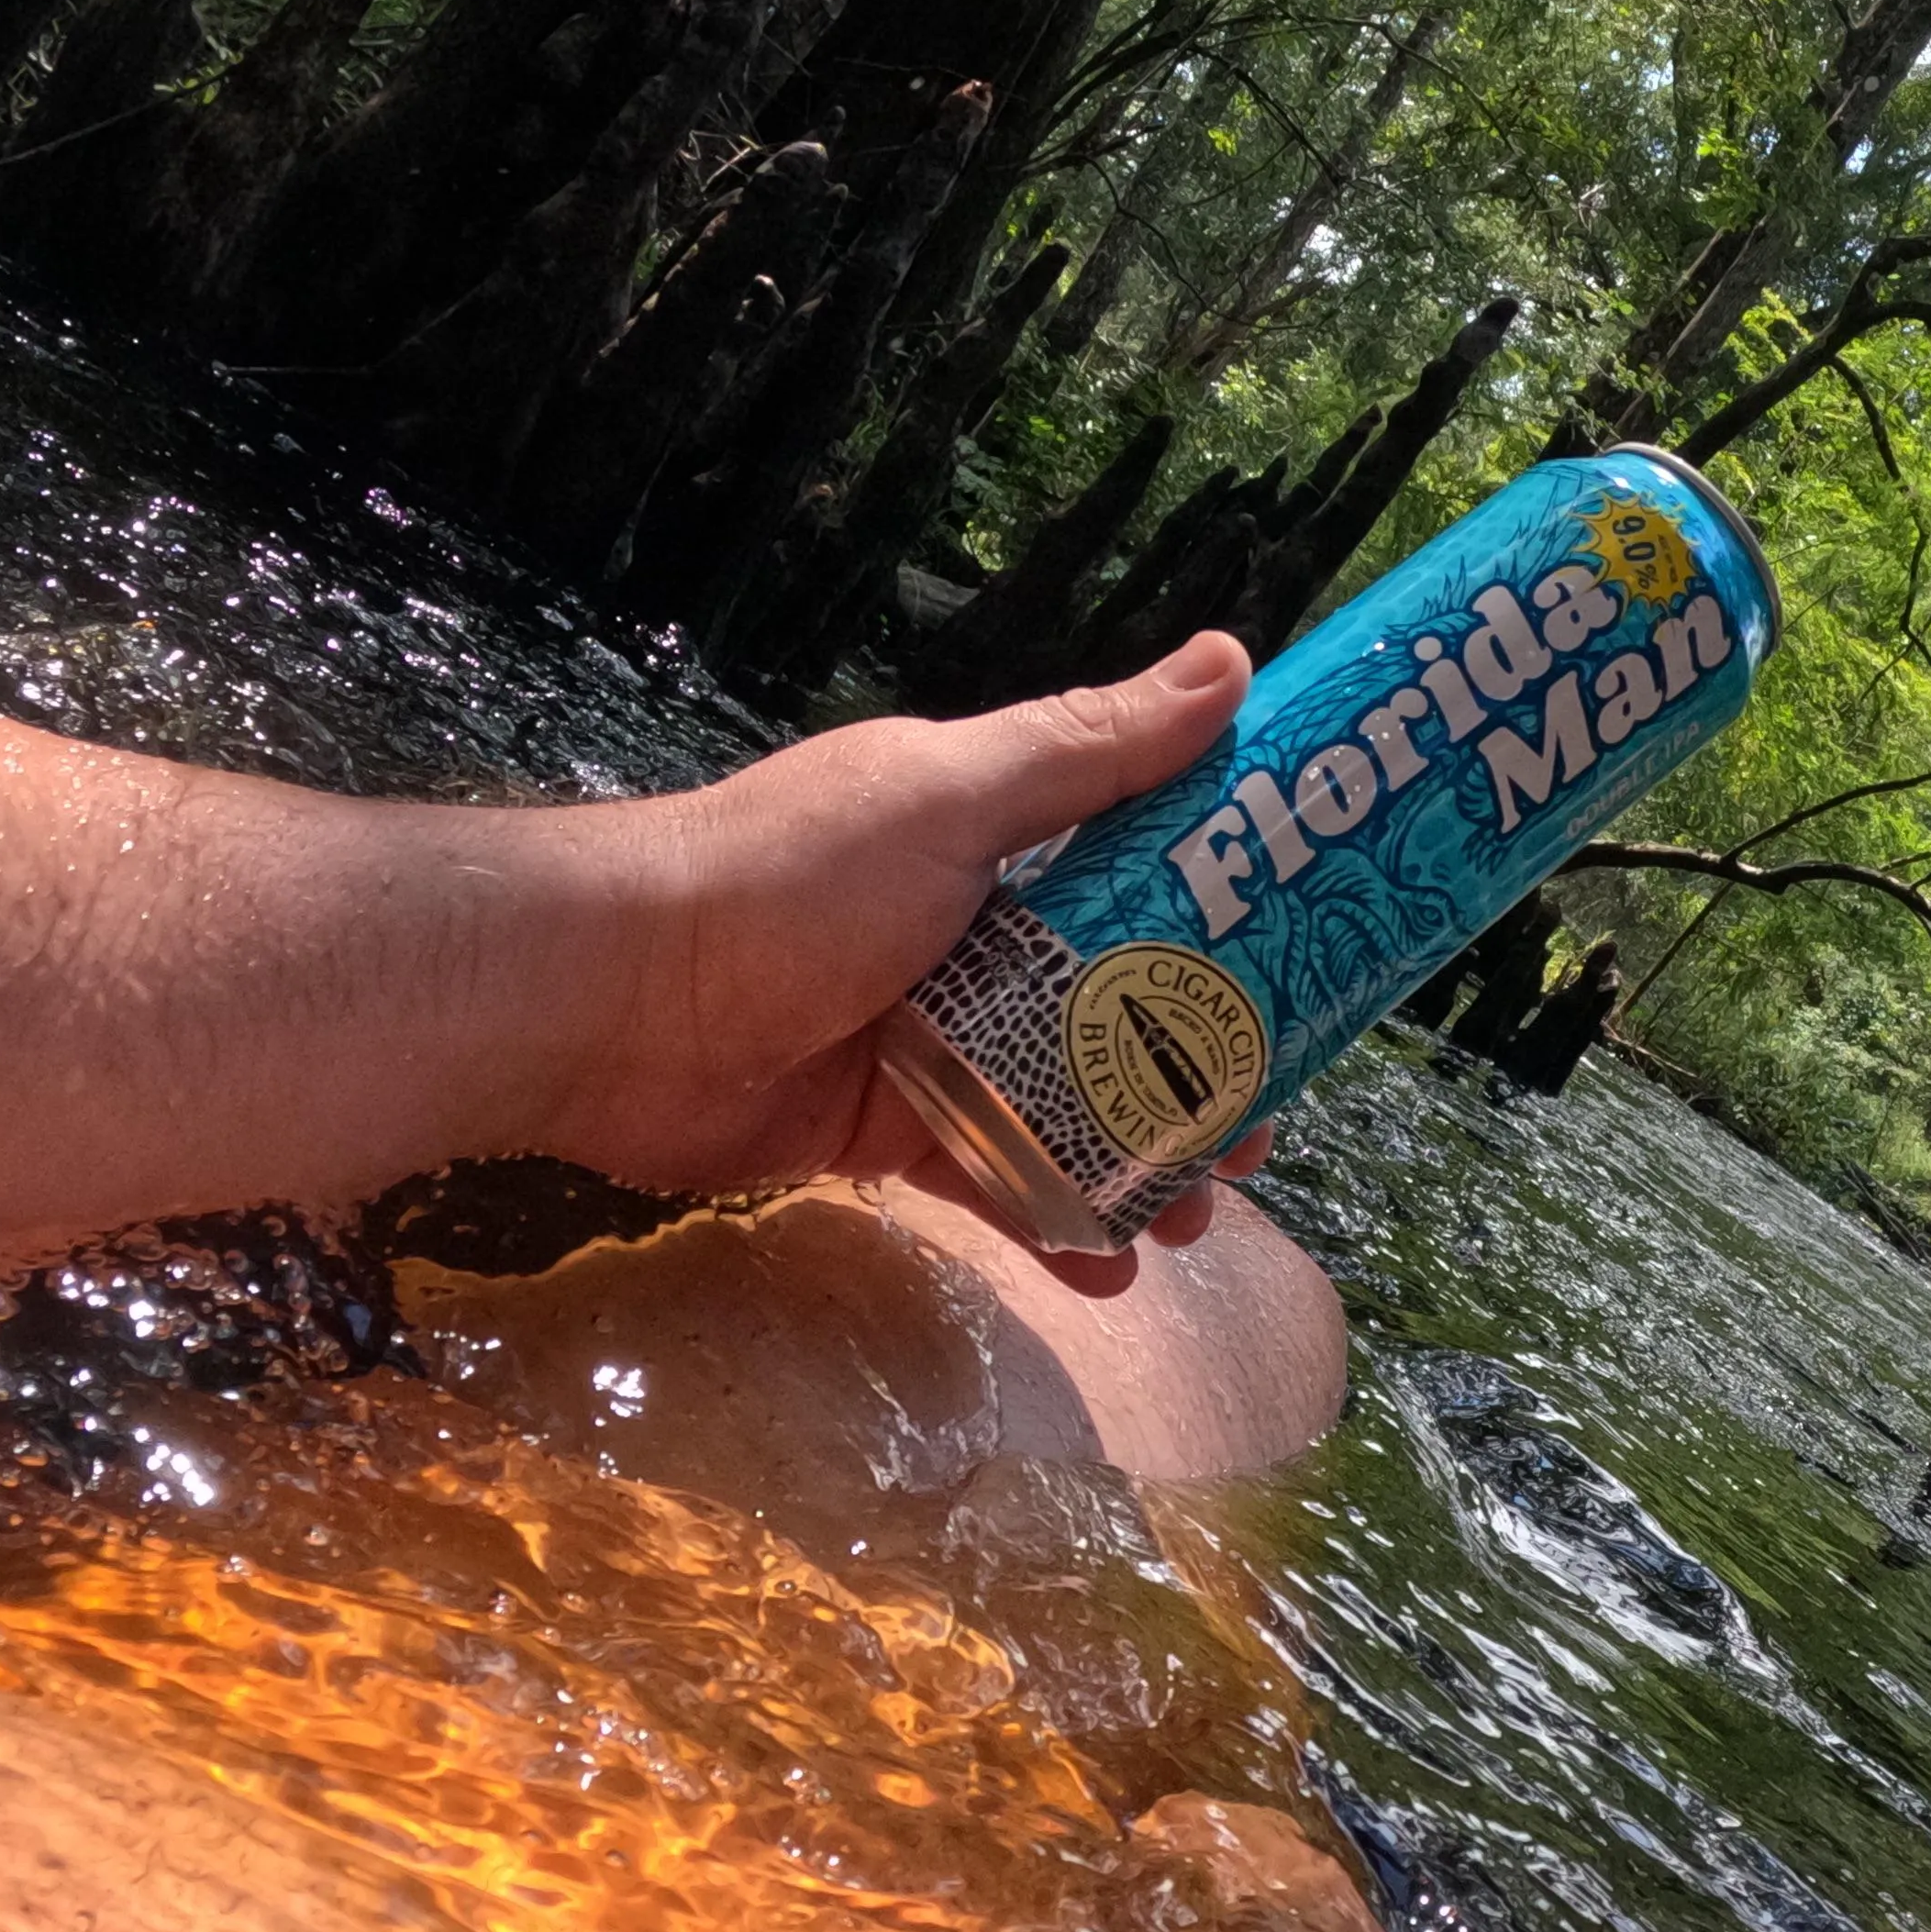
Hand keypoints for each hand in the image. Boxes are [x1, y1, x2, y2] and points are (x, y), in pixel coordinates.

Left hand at [526, 632, 1270, 1268]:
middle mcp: (973, 936)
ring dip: (1141, 1163)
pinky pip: (993, 1179)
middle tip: (1263, 1133)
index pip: (1144, 871)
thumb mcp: (952, 796)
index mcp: (995, 840)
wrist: (615, 1002)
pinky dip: (1052, 1224)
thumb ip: (1090, 749)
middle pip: (1121, 1006)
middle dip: (1200, 1072)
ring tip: (1199, 1217)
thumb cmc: (786, 879)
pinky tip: (1108, 1270)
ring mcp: (932, 1039)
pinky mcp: (884, 1131)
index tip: (1315, 968)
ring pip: (1068, 1105)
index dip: (1232, 921)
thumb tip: (1233, 661)